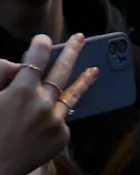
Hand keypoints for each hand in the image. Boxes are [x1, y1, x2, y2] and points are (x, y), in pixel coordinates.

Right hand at [0, 34, 97, 174]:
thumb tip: (18, 68)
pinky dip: (56, 115)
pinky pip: (61, 120)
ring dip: (83, 82)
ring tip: (95, 71)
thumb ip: (1, 77)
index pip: (35, 61)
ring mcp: (56, 120)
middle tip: (80, 38)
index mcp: (20, 92)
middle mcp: (43, 103)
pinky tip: (48, 119)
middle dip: (71, 52)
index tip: (45, 38)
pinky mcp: (62, 136)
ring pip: (72, 96)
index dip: (40, 47)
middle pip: (61, 72)